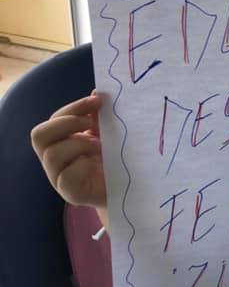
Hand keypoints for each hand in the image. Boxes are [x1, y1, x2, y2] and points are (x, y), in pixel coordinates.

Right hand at [30, 93, 106, 210]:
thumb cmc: (114, 159)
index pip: (53, 120)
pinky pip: (66, 177)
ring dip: (79, 145)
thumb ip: (98, 117)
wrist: (130, 188)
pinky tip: (96, 165)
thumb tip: (96, 92)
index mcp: (60, 142)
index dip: (73, 108)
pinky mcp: (71, 194)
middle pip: (39, 135)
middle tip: (90, 125)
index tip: (97, 101)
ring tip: (100, 147)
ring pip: (52, 155)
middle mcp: (54, 160)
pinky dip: (83, 166)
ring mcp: (59, 178)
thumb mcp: (107, 134)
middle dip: (67, 124)